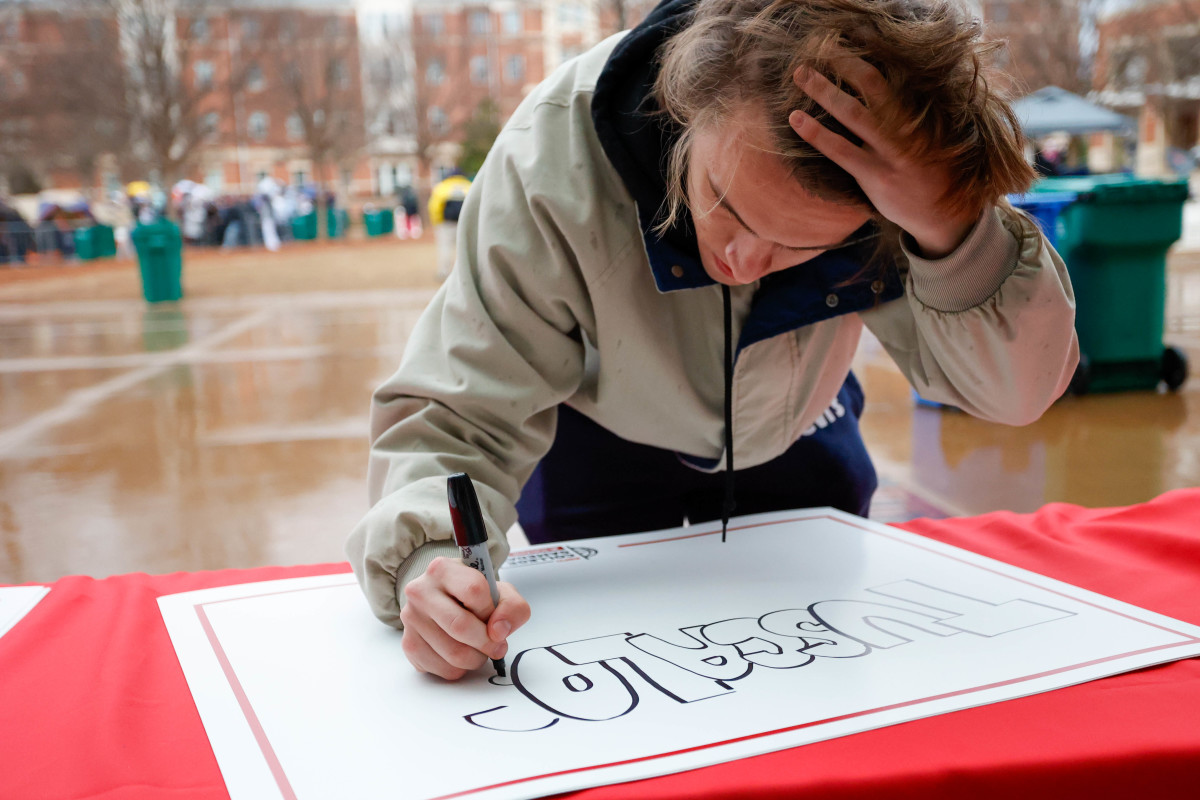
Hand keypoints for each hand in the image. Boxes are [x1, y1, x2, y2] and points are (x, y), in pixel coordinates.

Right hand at [399, 556, 530, 680]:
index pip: (474, 590)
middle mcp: (420, 591)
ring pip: (453, 653)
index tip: (495, 618)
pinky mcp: (409, 644)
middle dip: (486, 643)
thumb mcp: (499, 591)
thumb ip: (512, 607)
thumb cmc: (474, 596)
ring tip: (479, 648)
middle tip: (497, 646)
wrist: (445, 601)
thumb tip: (498, 632)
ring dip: (476, 658)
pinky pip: (443, 669)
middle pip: (460, 626)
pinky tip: (462, 654)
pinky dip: (461, 669)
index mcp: (442, 569)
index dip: (491, 611)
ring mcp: (411, 618)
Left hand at [789, 56, 976, 258]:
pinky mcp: (874, 176)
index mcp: (916, 115)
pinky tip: (796, 120)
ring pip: (853, 114)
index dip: (861, 59)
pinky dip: (816, 133)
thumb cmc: (929, 172)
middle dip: (842, 63)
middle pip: (870, 86)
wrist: (943, 214)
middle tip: (817, 49)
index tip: (843, 43)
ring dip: (824, 91)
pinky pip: (840, 151)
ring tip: (800, 74)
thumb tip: (870, 94)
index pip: (886, 78)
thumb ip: (901, 117)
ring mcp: (889, 153)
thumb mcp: (924, 137)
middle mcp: (904, 128)